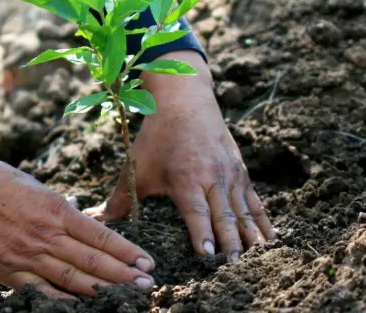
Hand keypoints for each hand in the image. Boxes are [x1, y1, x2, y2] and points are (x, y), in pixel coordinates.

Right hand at [0, 134, 155, 298]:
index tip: (147, 262)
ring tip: (126, 297)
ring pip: (72, 278)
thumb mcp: (34, 185)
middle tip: (148, 285)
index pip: (100, 235)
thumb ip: (58, 206)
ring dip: (102, 289)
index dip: (126, 251)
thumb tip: (79, 214)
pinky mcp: (4, 270)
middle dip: (123, 274)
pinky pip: (39, 291)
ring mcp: (25, 254)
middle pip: (93, 260)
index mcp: (55, 209)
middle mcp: (45, 234)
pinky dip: (61, 300)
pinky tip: (81, 306)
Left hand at [84, 51, 276, 261]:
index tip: (208, 255)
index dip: (202, 233)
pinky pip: (255, 201)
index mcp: (186, 177)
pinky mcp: (241, 172)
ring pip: (244, 211)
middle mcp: (212, 177)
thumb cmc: (158, 137)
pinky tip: (271, 240)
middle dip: (231, 242)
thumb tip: (95, 220)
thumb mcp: (137, 166)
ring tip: (259, 259)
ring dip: (251, 236)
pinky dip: (263, 221)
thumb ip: (120, 199)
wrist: (186, 100)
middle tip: (235, 266)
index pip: (196, 211)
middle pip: (224, 215)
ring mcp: (230, 174)